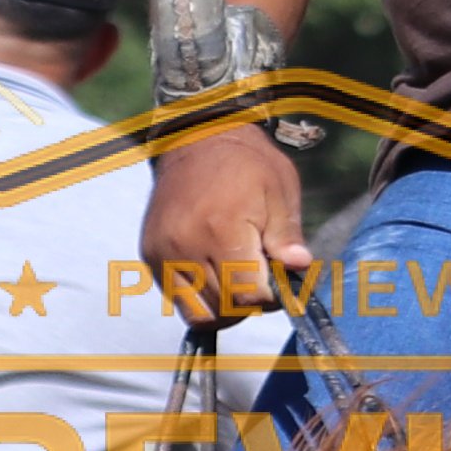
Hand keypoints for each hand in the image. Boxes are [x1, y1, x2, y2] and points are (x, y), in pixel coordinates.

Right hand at [144, 132, 312, 318]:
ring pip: (198, 312)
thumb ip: (287, 236)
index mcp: (222, 230)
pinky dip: (199, 296)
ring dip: (224, 305)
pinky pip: (177, 298)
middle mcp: (186, 247)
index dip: (268, 298)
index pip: (247, 296)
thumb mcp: (279, 190)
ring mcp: (164, 253)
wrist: (196, 138)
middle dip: (248, 302)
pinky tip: (214, 271)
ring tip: (235, 277)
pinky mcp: (151, 255)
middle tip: (258, 276)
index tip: (276, 282)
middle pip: (224, 309)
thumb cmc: (246, 163)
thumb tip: (299, 267)